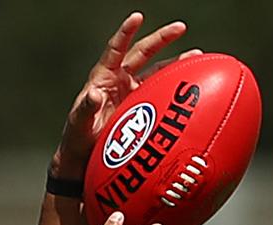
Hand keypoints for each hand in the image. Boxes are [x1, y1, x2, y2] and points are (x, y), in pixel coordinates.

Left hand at [52, 12, 201, 176]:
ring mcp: (132, 92)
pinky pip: (161, 91)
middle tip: (181, 27)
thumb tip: (93, 94)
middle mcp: (119, 80)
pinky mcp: (142, 107)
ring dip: (175, 63)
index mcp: (102, 78)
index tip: (137, 17)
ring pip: (156, 70)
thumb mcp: (79, 124)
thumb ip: (85, 109)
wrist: (86, 158)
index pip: (115, 49)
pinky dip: (175, 86)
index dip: (125, 32)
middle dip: (162, 39)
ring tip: (195, 55)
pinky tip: (191, 83)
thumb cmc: (77, 139)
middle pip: (143, 53)